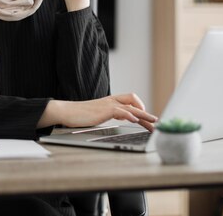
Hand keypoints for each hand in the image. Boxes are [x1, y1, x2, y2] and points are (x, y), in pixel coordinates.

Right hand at [38, 93, 157, 131]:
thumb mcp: (97, 114)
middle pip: (134, 102)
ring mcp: (107, 104)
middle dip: (146, 113)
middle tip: (156, 122)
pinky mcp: (103, 110)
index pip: (130, 100)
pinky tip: (135, 120)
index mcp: (110, 102)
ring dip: (144, 115)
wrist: (66, 112)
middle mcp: (111, 101)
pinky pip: (120, 110)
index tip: (146, 118)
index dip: (140, 108)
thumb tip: (118, 119)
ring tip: (153, 122)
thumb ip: (108, 115)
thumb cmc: (79, 115)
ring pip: (131, 107)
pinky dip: (129, 114)